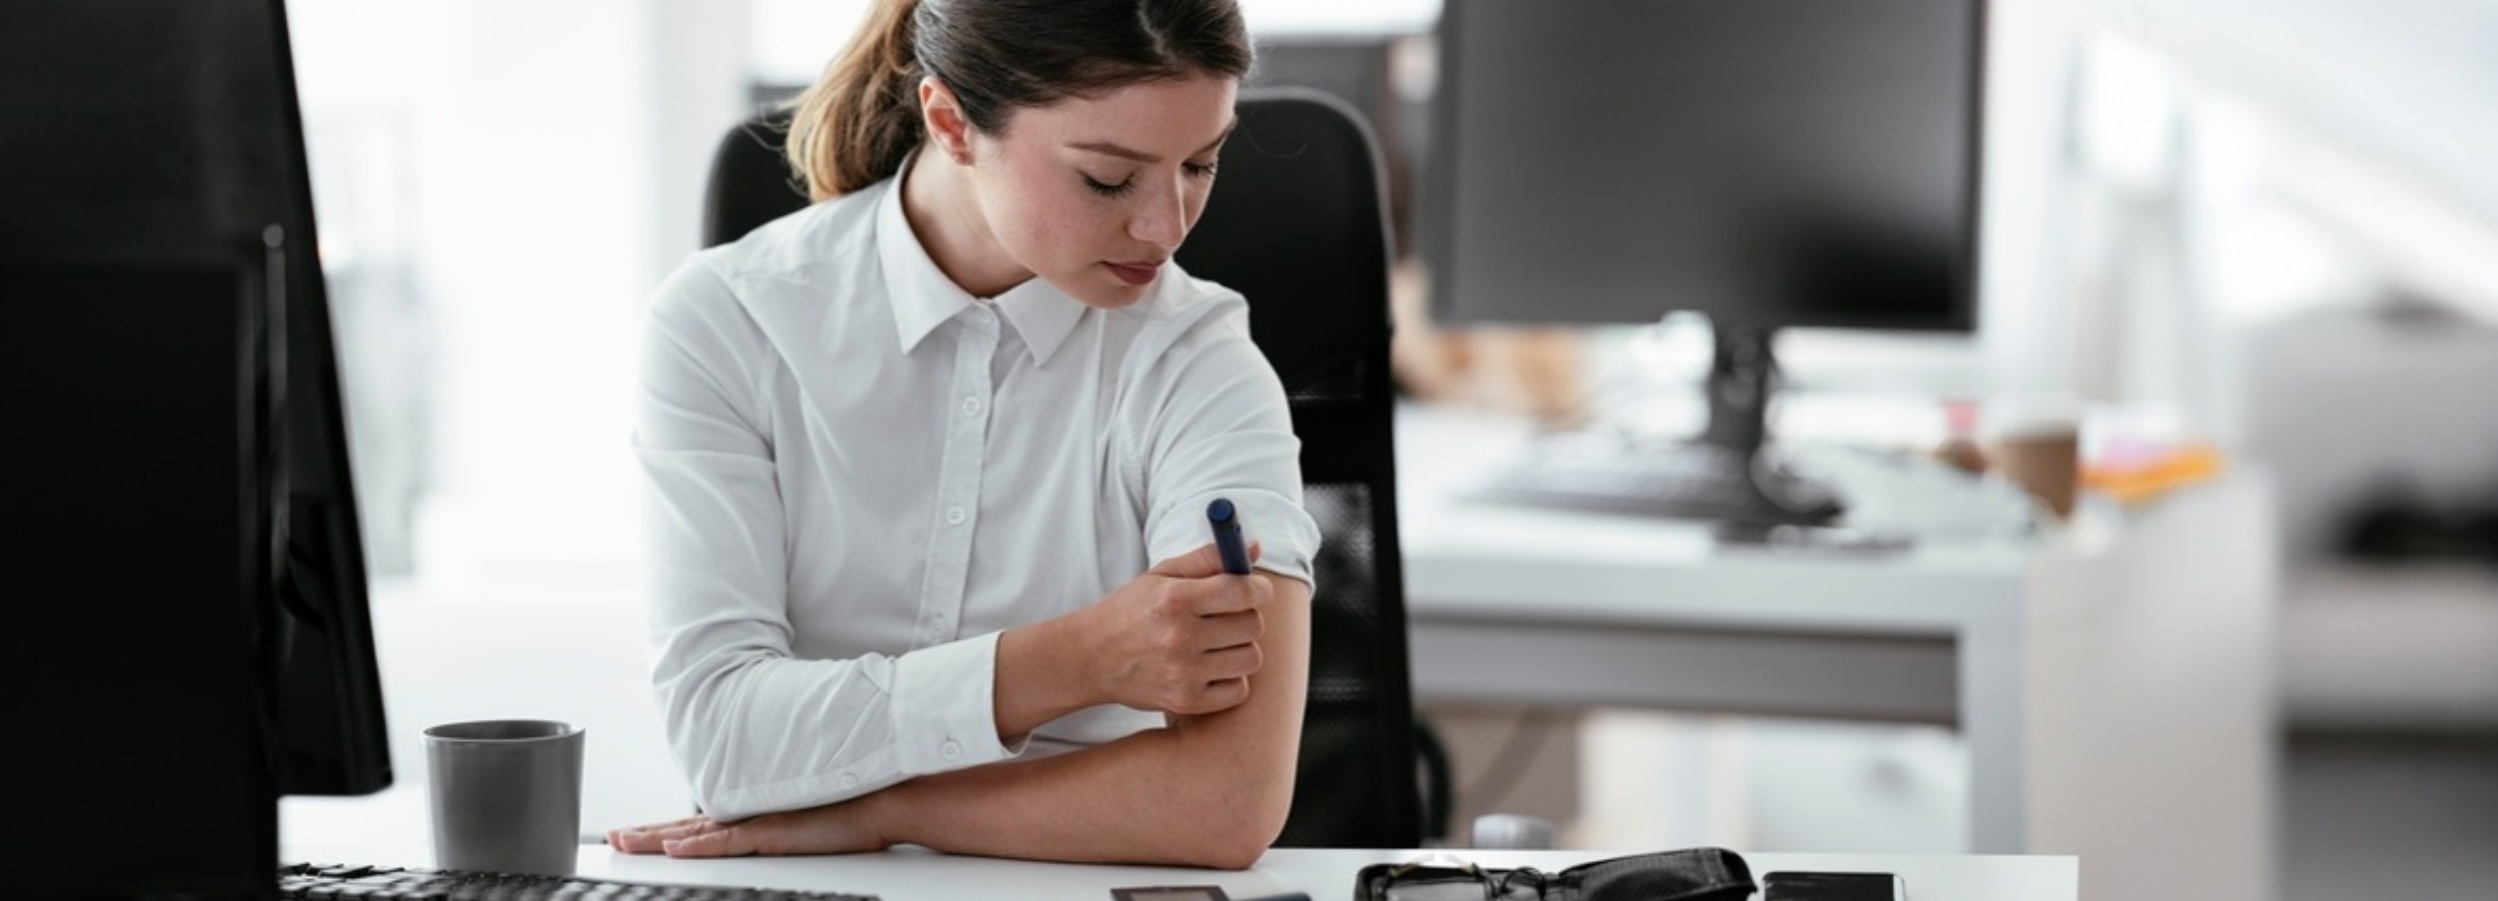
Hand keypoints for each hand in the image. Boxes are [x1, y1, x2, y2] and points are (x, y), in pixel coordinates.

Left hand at [606, 799, 888, 857]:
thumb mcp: (809, 824)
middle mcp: (750, 815)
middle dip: (648, 832)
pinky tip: (673, 848)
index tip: (640, 832)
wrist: (883, 800)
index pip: (702, 823)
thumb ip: (785, 826)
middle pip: (688, 825)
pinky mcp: (773, 833)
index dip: (668, 827)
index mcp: (757, 814)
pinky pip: (726, 842)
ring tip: (626, 841)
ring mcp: (759, 823)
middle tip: (615, 837)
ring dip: (658, 837)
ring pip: (696, 833)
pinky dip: (697, 845)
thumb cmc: (854, 812)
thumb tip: (781, 831)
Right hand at [1077, 540, 1274, 715]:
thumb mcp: (1162, 575)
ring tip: (1215, 643)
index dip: (1258, 588)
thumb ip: (1208, 559)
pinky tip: (1209, 668)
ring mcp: (1184, 674)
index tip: (1255, 589)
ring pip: (1251, 658)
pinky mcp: (1186, 702)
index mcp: (1175, 599)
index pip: (1243, 591)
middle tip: (1226, 616)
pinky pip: (1239, 690)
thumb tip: (1254, 548)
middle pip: (1253, 625)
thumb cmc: (1131, 611)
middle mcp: (1180, 637)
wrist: (1090, 658)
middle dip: (1245, 617)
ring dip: (1239, 649)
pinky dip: (1231, 679)